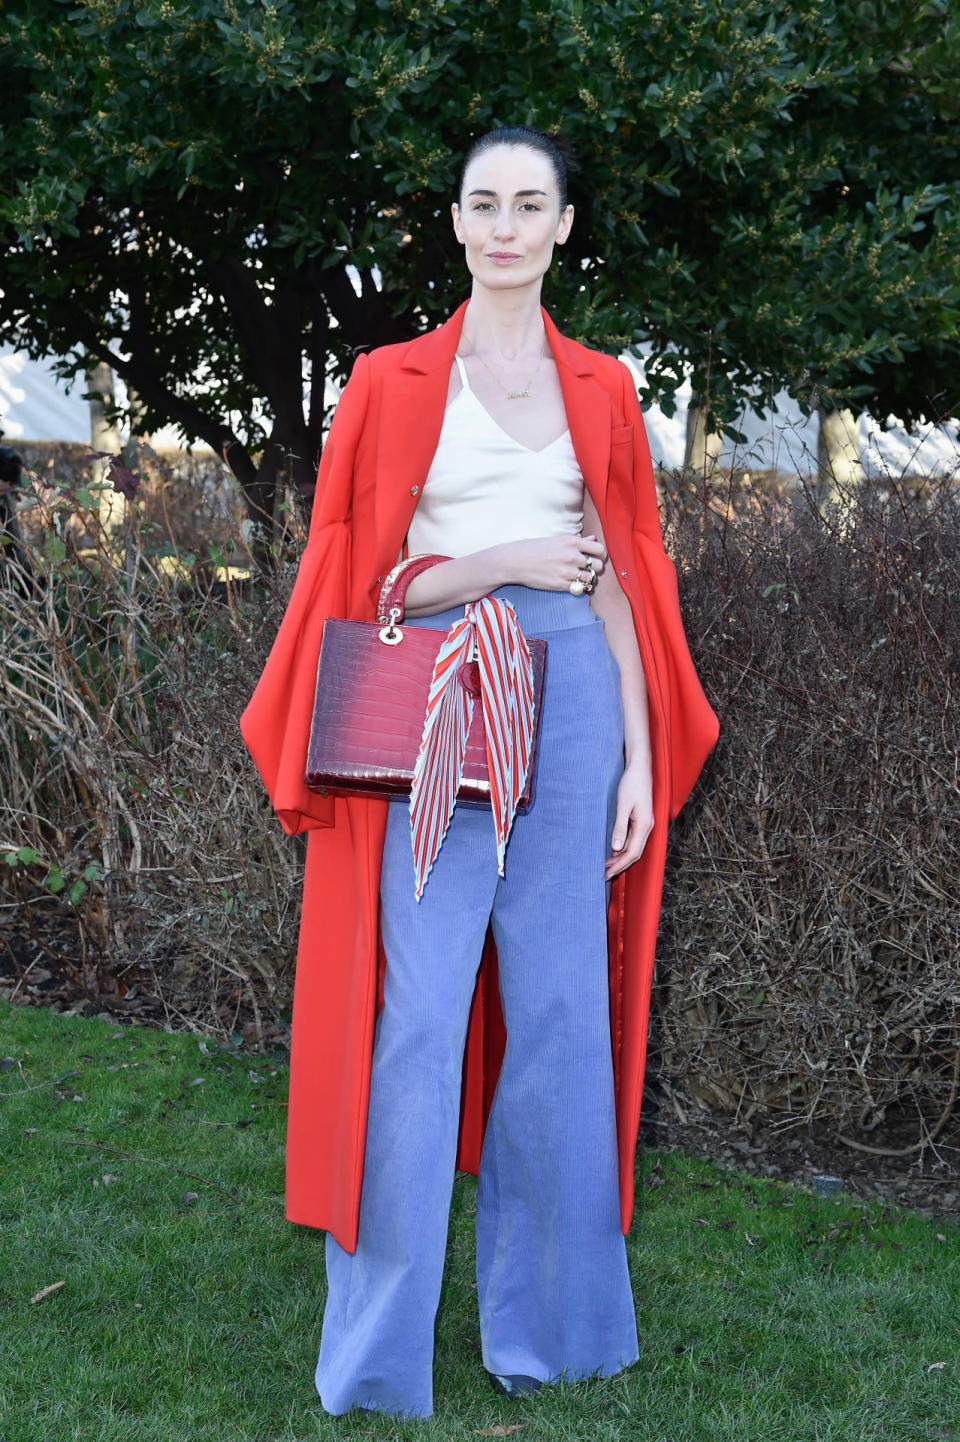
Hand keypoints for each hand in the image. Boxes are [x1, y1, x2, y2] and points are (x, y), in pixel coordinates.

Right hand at [497, 534, 607, 591]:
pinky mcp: (561, 585)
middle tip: (587, 568)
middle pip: (598, 565)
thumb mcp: (556, 539)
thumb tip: (593, 538)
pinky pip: (580, 588)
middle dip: (595, 568)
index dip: (600, 554)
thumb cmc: (532, 548)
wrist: (514, 561)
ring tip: (579, 576)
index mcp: (571, 541)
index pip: (599, 549)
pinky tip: (572, 583)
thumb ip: (577, 541)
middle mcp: (572, 556)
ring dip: (588, 578)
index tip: (595, 557)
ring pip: (591, 578)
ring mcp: (567, 571)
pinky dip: (579, 587)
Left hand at [605, 759, 653, 880]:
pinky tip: (614, 850)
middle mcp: (647, 827)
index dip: (619, 865)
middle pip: (635, 854)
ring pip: (635, 847)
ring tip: (607, 865)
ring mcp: (645, 823)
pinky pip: (634, 839)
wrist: (639, 768)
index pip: (632, 853)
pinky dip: (624, 848)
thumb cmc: (630, 784)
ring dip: (622, 858)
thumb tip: (616, 849)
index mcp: (644, 825)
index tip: (606, 873)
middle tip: (604, 874)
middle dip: (620, 865)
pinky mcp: (641, 819)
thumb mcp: (622, 805)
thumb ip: (620, 827)